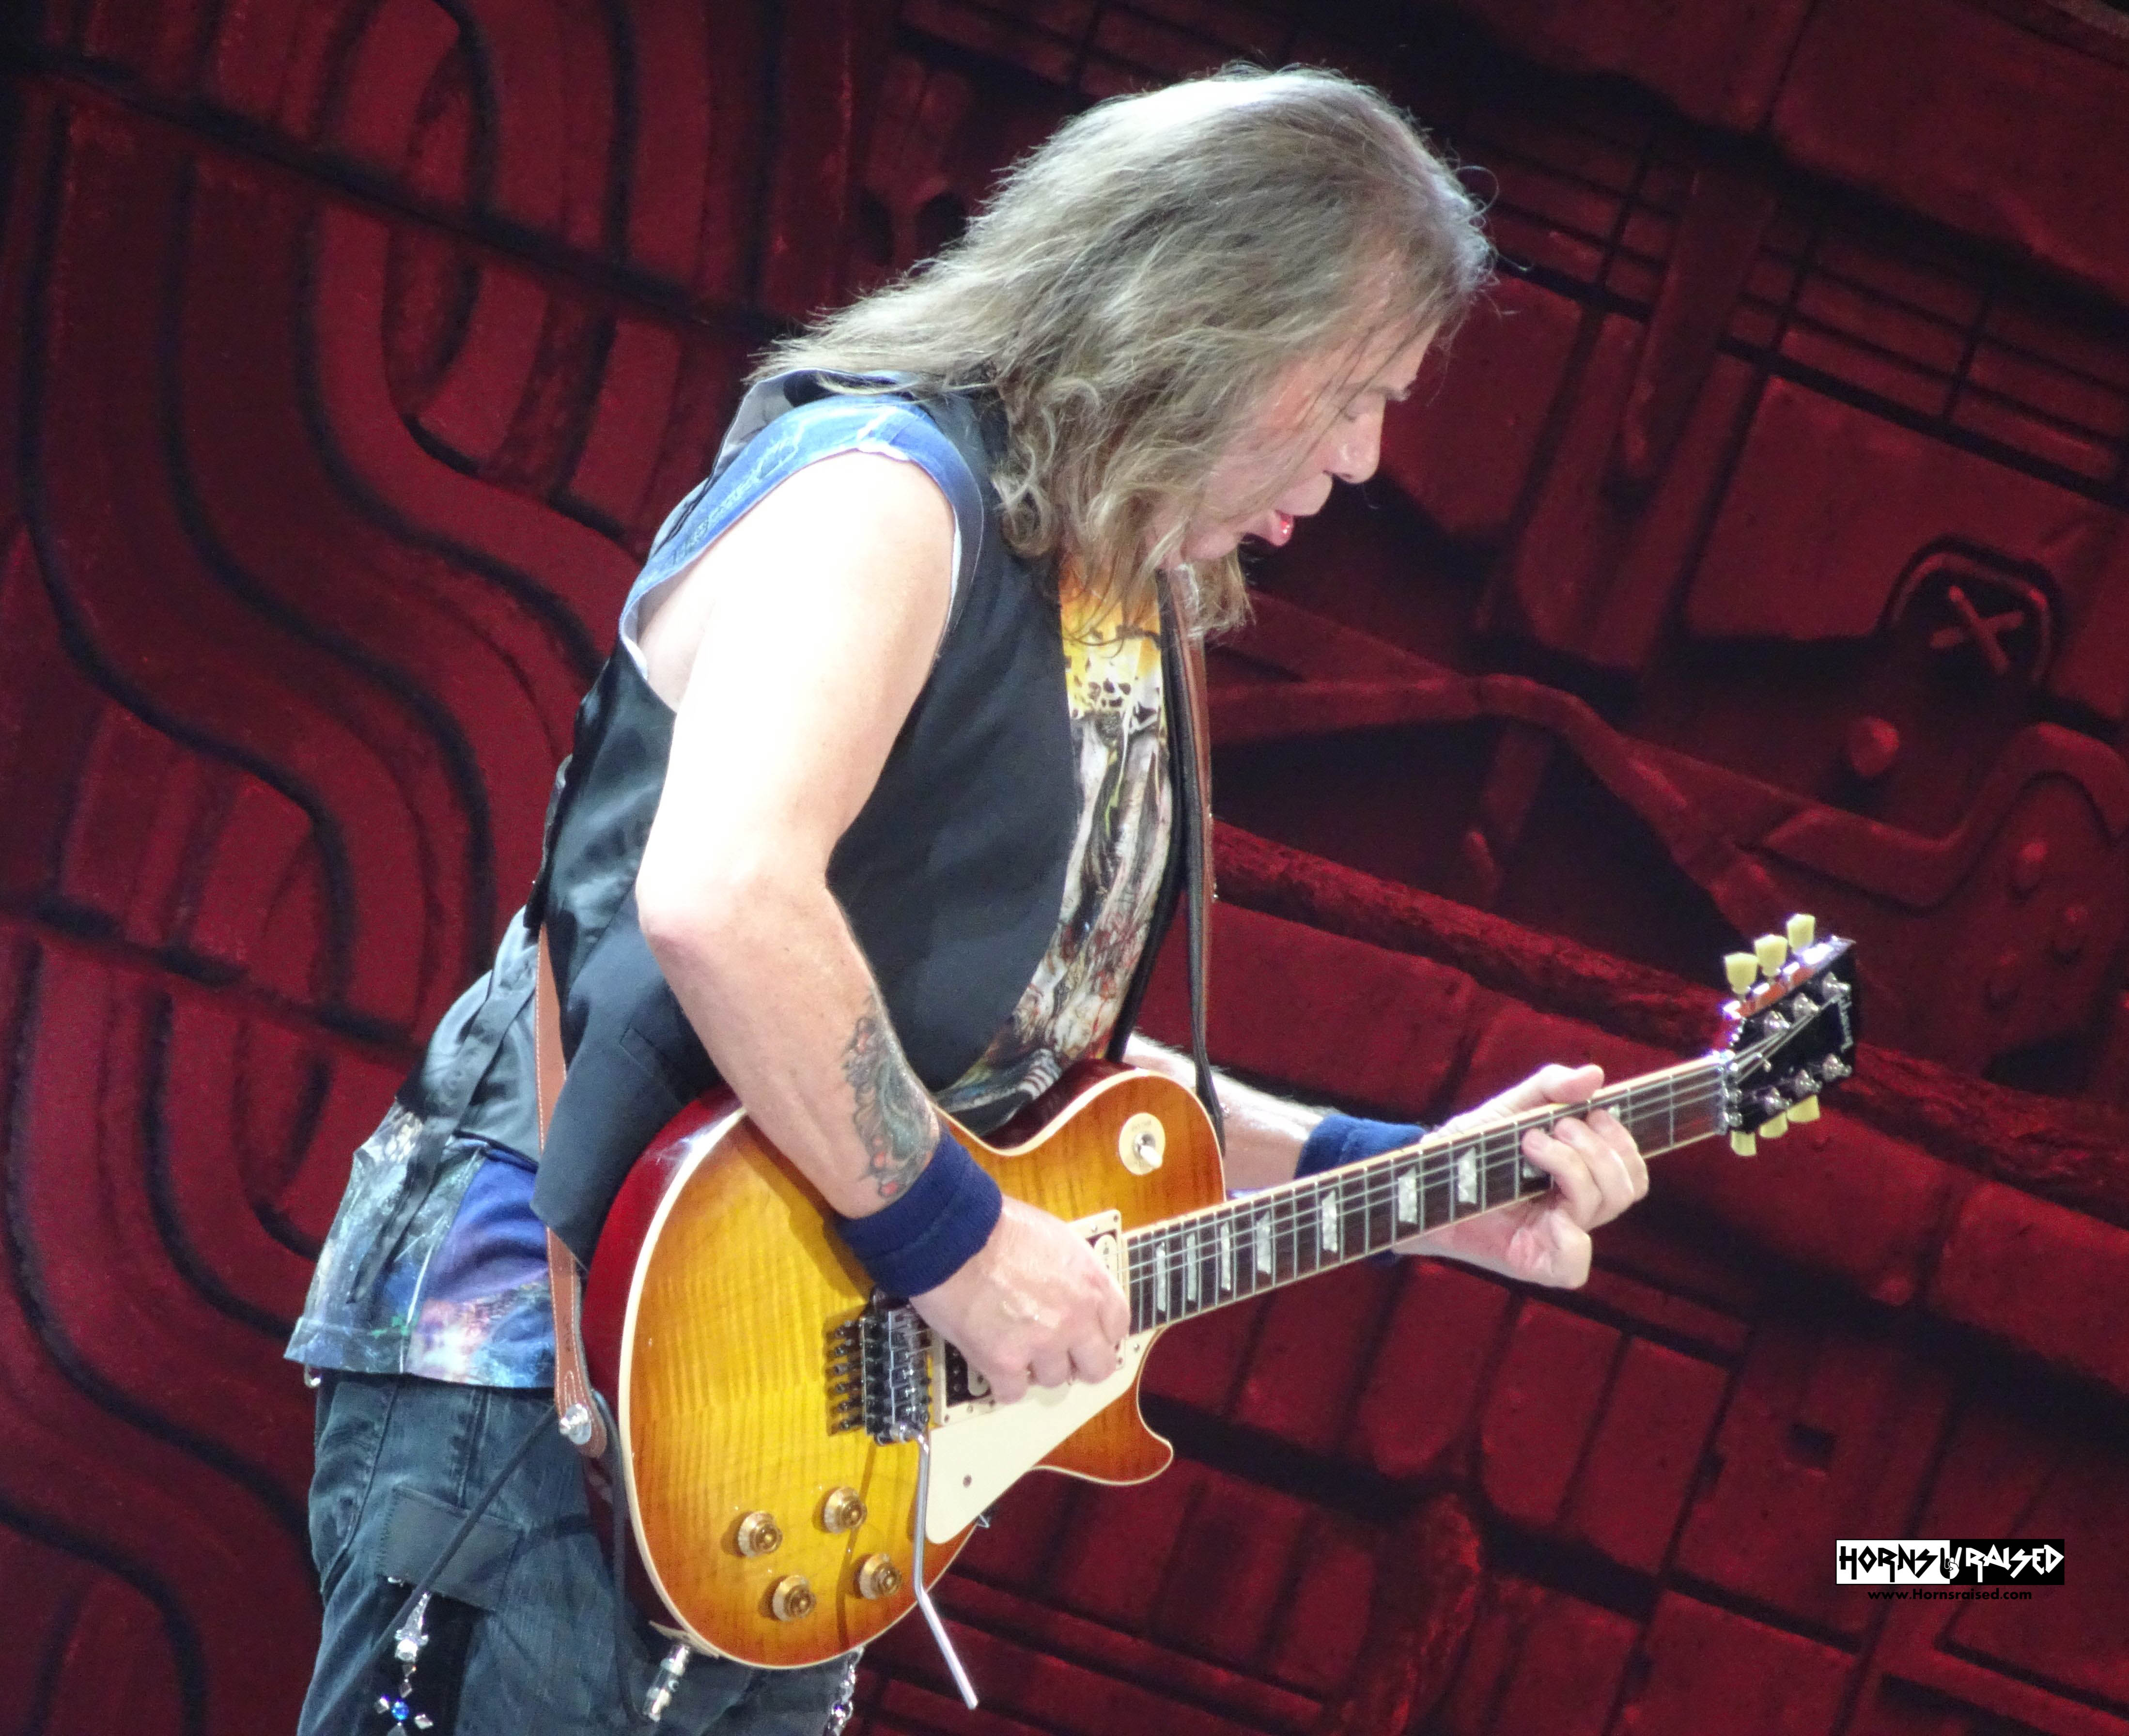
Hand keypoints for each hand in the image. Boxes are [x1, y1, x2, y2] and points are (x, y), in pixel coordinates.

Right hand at [911, 1198, 1130, 1403]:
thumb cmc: (1001, 1226)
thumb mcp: (1058, 1239)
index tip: (1083, 1333)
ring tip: (1014, 1346)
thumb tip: (1075, 1295)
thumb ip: (1076, 1274)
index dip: (1099, 1332)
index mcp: (1092, 1285)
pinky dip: (1002, 1383)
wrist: (954, 1235)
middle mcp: (1075, 1320)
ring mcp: (1040, 1344)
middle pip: (1097, 1367)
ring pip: (1054, 1380)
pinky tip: (992, 1362)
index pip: (1117, 1327)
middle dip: (1079, 1363)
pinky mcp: (1002, 1362)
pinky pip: (1012, 1393)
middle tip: (1056, 1353)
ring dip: (1036, 1368)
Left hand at [1399, 1062, 1646, 1287]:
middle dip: (1597, 1149)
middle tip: (1556, 1127)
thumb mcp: (1509, 1107)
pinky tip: (1549, 1212)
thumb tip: (1595, 1075)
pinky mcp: (1534, 1261)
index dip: (1624, 1142)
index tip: (1594, 1112)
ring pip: (1601, 1207)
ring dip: (1573, 1166)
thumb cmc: (1467, 1147)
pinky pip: (1575, 1264)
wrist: (1419, 1179)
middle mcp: (1574, 1210)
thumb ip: (1550, 1087)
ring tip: (1530, 1142)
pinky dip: (1571, 1237)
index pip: (1632, 1172)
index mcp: (1579, 1178)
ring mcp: (1556, 1237)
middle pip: (1625, 1188)